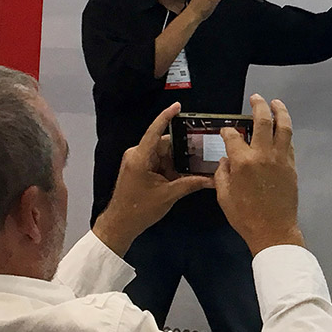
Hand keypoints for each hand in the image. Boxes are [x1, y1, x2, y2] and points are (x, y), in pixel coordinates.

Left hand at [92, 103, 212, 256]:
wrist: (119, 226)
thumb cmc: (138, 210)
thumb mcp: (169, 195)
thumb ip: (191, 183)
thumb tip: (212, 179)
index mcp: (140, 157)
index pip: (155, 131)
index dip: (167, 116)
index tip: (178, 106)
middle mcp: (137, 155)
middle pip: (165, 143)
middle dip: (183, 148)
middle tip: (203, 150)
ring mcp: (137, 161)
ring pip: (164, 153)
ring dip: (178, 160)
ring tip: (197, 164)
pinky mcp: (139, 169)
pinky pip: (159, 161)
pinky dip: (171, 167)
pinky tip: (184, 173)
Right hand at [215, 94, 303, 254]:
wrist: (273, 230)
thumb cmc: (244, 216)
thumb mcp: (224, 196)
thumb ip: (223, 174)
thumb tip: (226, 160)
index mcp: (243, 161)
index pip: (233, 137)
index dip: (227, 131)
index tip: (225, 130)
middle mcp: (263, 154)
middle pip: (262, 121)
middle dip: (258, 106)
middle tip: (256, 98)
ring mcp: (281, 157)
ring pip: (283, 127)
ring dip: (280, 111)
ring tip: (275, 103)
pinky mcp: (292, 164)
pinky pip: (289, 142)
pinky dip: (285, 132)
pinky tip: (281, 129)